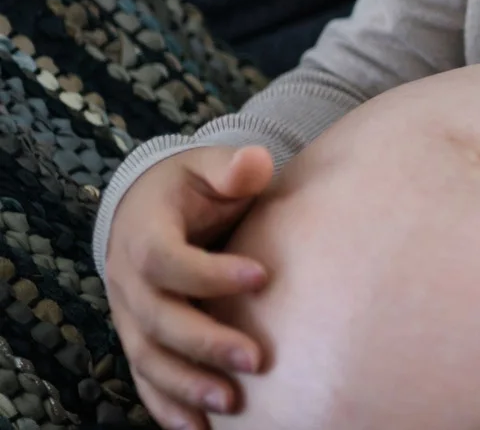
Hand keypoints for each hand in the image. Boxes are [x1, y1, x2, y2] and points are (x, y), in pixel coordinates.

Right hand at [101, 144, 275, 429]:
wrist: (150, 207)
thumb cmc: (192, 187)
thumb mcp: (209, 168)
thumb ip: (233, 169)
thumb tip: (253, 164)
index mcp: (144, 234)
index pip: (167, 261)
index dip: (209, 273)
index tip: (263, 276)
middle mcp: (129, 282)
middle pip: (159, 320)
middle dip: (205, 343)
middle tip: (256, 360)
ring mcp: (131, 316)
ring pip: (150, 359)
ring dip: (188, 385)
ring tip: (233, 403)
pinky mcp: (141, 340)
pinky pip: (147, 379)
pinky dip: (168, 406)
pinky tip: (200, 427)